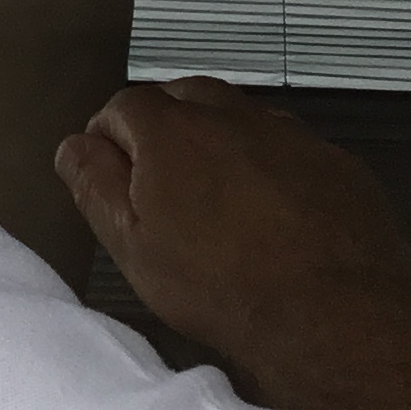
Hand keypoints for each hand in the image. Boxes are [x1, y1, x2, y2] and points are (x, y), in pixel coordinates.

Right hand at [53, 78, 410, 361]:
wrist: (335, 311)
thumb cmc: (229, 286)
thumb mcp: (133, 246)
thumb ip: (96, 186)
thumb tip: (75, 149)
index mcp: (171, 132)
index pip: (123, 106)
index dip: (110, 138)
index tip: (112, 170)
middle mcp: (231, 117)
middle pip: (184, 98)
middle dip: (166, 129)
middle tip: (162, 183)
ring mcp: (289, 135)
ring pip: (240, 119)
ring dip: (221, 143)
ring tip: (217, 202)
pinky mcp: (335, 160)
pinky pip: (291, 148)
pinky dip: (273, 167)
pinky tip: (271, 214)